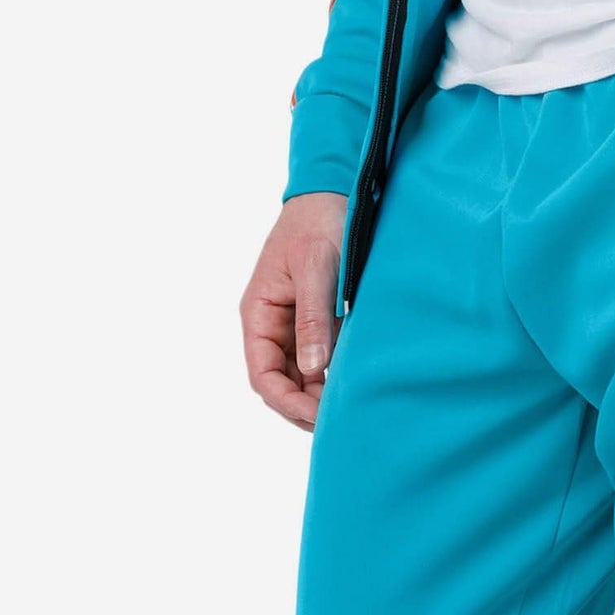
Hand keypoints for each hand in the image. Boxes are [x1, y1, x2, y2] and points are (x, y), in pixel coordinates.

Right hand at [240, 192, 346, 429]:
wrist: (335, 192)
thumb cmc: (320, 223)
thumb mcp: (317, 269)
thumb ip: (313, 318)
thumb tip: (314, 368)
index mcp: (258, 314)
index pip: (262, 376)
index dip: (286, 403)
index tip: (318, 417)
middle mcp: (272, 327)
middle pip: (281, 386)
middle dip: (306, 408)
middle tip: (343, 422)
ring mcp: (295, 329)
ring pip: (302, 380)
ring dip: (322, 398)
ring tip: (352, 408)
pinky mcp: (318, 326)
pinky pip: (320, 364)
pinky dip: (334, 380)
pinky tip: (357, 387)